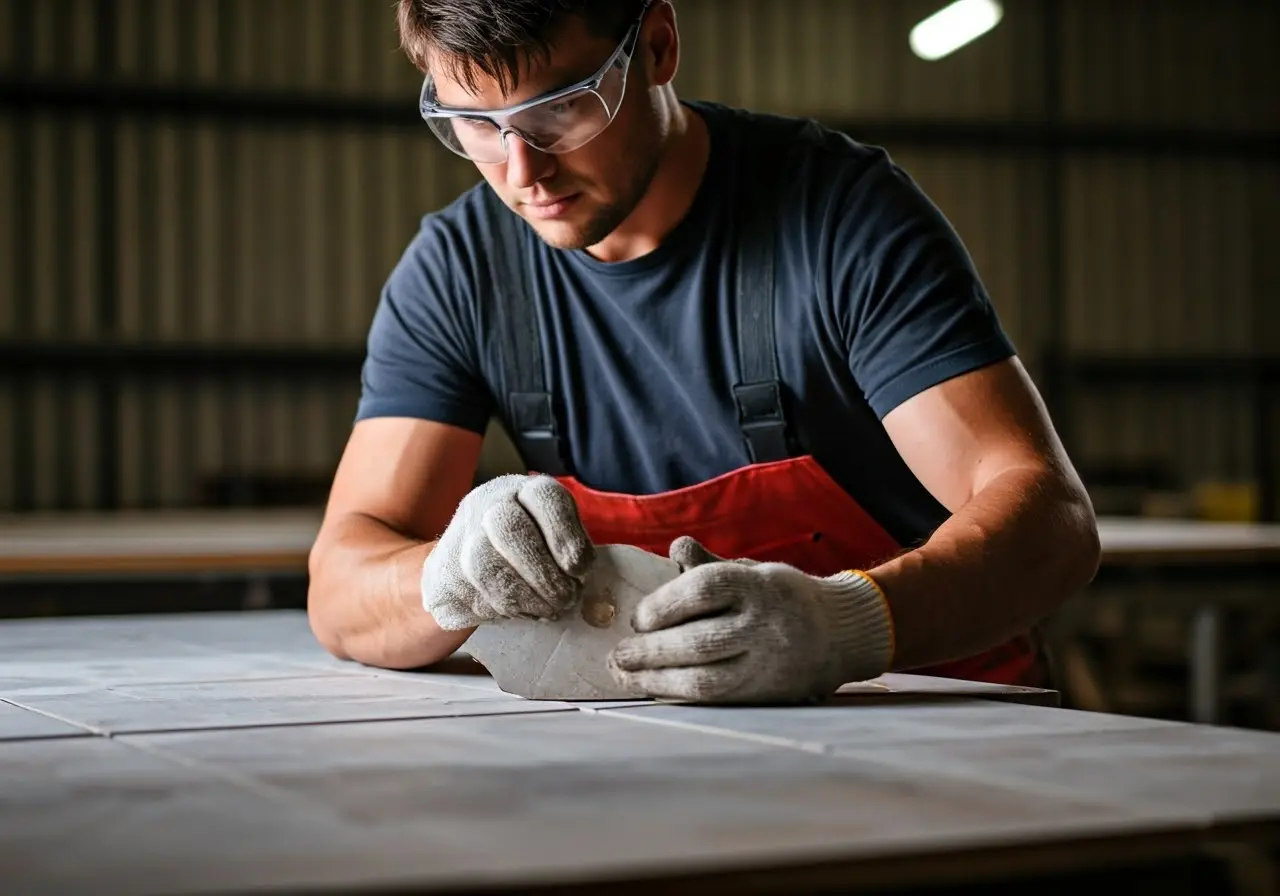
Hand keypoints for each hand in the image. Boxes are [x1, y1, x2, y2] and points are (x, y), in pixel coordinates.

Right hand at [421, 474, 594, 630]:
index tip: (580, 569)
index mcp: (525, 490)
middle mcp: (489, 503)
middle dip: (543, 573)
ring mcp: (462, 534)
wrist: (463, 567)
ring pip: (486, 565)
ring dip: (524, 597)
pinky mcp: (443, 569)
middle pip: (509, 528)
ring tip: (548, 611)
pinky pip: (471, 593)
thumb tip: (584, 586)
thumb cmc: (527, 553)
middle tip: (566, 599)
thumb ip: (570, 551)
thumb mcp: (554, 538)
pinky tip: (521, 613)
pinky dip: (503, 610)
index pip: (544, 498)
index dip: (565, 535)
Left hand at [607, 537, 893, 703]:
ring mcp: (768, 664)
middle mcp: (766, 626)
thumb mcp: (751, 570)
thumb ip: (710, 566)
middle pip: (701, 641)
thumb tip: (676, 548)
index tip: (638, 617)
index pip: (705, 590)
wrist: (839, 633)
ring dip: (660, 680)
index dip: (665, 603)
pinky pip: (718, 700)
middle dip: (653, 651)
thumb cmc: (781, 596)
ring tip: (628, 675)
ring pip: (708, 680)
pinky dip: (681, 695)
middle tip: (619, 655)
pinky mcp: (767, 694)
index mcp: (760, 586)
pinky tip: (656, 688)